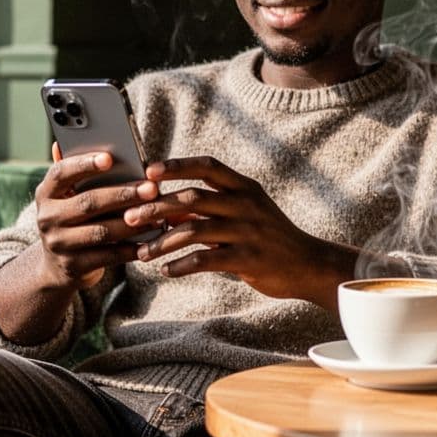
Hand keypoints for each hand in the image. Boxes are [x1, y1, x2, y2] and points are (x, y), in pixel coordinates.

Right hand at [32, 143, 159, 289]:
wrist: (57, 267)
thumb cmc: (72, 219)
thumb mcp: (66, 196)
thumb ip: (72, 172)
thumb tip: (62, 143)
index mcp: (46, 193)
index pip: (61, 173)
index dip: (84, 165)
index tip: (110, 158)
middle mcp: (47, 218)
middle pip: (88, 203)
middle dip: (123, 194)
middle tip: (151, 188)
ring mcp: (59, 244)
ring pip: (101, 231)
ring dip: (133, 223)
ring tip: (158, 215)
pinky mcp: (74, 266)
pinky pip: (108, 256)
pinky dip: (131, 248)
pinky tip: (150, 241)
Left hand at [123, 156, 357, 308]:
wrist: (307, 264)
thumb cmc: (268, 236)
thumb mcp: (244, 212)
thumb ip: (209, 207)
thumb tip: (166, 208)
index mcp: (244, 187)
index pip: (207, 166)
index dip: (177, 166)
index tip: (148, 171)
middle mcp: (245, 204)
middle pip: (192, 198)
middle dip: (156, 207)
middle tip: (129, 218)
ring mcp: (247, 231)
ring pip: (194, 230)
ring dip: (162, 242)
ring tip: (142, 254)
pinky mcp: (247, 258)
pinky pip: (206, 259)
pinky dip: (181, 265)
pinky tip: (167, 271)